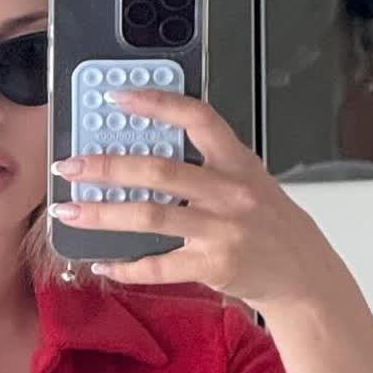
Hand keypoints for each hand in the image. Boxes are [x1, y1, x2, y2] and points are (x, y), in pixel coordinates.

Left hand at [49, 90, 348, 311]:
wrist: (303, 275)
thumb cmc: (271, 227)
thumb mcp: (250, 182)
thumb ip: (208, 166)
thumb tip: (147, 157)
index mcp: (237, 162)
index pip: (197, 118)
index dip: (156, 103)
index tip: (117, 97)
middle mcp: (230, 192)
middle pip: (159, 171)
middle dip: (106, 167)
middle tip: (69, 166)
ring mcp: (221, 230)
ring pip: (150, 217)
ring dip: (102, 215)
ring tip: (69, 213)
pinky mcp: (213, 266)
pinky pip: (159, 266)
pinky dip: (126, 267)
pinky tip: (103, 263)